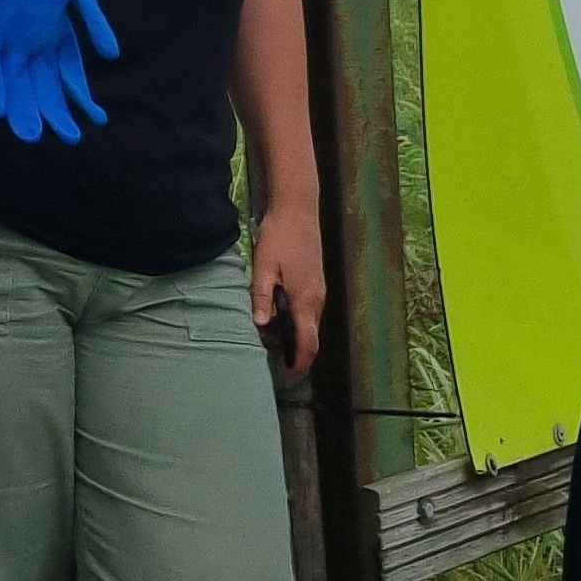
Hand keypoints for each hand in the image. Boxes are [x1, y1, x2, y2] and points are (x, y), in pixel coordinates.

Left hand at [0, 0, 117, 143]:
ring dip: (25, 106)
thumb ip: (94, 22)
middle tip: (67, 138)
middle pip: (43, 83)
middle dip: (54, 111)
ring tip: (34, 134)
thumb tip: (112, 54)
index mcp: (54, 32)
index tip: (95, 119)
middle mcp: (31, 40)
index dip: (80, 97)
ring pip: (16, 79)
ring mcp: (7, 35)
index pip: (68, 74)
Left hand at [247, 195, 325, 375]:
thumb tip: (261, 325)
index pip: (309, 344)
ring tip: (266, 324)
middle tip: (265, 344)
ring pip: (309, 323)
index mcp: (305, 300)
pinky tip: (275, 305)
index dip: (300, 362)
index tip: (287, 372)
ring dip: (292, 331)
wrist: (297, 208)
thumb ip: (262, 297)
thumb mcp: (263, 266)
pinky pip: (308, 309)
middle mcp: (317, 299)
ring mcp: (319, 290)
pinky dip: (295, 317)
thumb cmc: (280, 236)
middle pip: (309, 337)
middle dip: (291, 348)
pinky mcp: (315, 281)